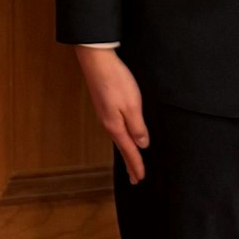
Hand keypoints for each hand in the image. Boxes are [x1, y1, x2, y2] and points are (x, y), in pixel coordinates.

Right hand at [76, 47, 148, 182]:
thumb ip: (137, 127)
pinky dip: (121, 138)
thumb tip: (142, 144)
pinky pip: (114, 128)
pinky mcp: (104, 105)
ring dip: (125, 151)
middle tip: (134, 178)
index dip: (136, 165)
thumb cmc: (116, 81)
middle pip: (121, 147)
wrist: (96, 60)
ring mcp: (104, 113)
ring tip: (131, 161)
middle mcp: (108, 122)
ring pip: (118, 138)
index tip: (141, 178)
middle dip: (129, 163)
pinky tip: (123, 136)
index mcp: (115, 125)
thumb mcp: (132, 106)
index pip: (129, 150)